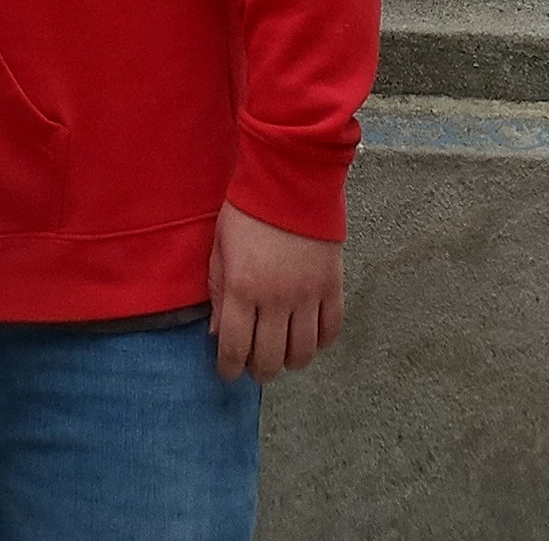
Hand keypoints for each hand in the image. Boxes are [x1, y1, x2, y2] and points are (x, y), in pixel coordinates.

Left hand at [208, 206, 342, 382]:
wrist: (291, 176)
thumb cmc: (248, 208)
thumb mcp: (220, 244)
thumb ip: (217, 290)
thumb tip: (217, 332)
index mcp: (242, 288)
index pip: (235, 347)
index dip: (229, 368)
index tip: (228, 371)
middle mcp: (276, 299)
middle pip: (271, 359)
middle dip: (259, 370)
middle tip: (255, 365)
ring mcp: (308, 295)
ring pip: (302, 353)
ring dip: (289, 362)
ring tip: (281, 354)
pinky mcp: (332, 286)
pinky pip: (330, 331)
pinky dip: (319, 342)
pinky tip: (308, 336)